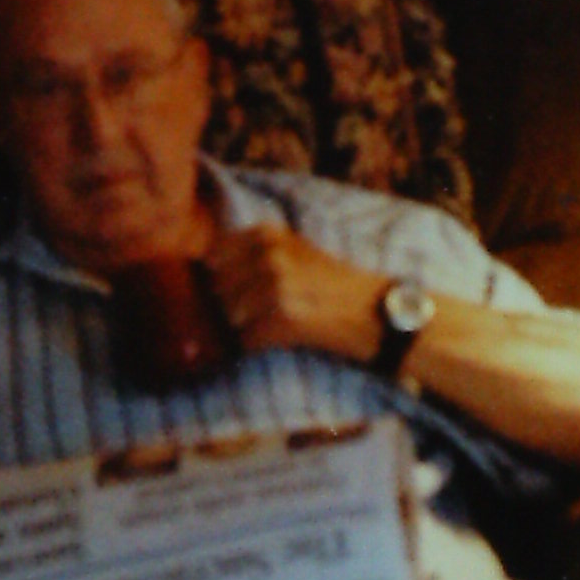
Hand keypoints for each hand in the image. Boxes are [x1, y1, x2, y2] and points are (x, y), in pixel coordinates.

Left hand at [205, 223, 382, 360]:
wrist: (376, 313)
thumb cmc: (332, 285)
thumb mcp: (295, 250)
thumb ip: (253, 252)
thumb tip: (202, 269)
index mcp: (269, 234)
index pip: (213, 257)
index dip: (220, 279)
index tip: (238, 290)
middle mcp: (269, 255)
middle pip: (217, 289)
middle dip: (230, 306)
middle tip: (262, 313)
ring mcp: (276, 286)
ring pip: (228, 316)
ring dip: (244, 327)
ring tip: (276, 324)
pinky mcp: (284, 318)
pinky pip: (246, 340)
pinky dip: (258, 345)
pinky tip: (282, 338)